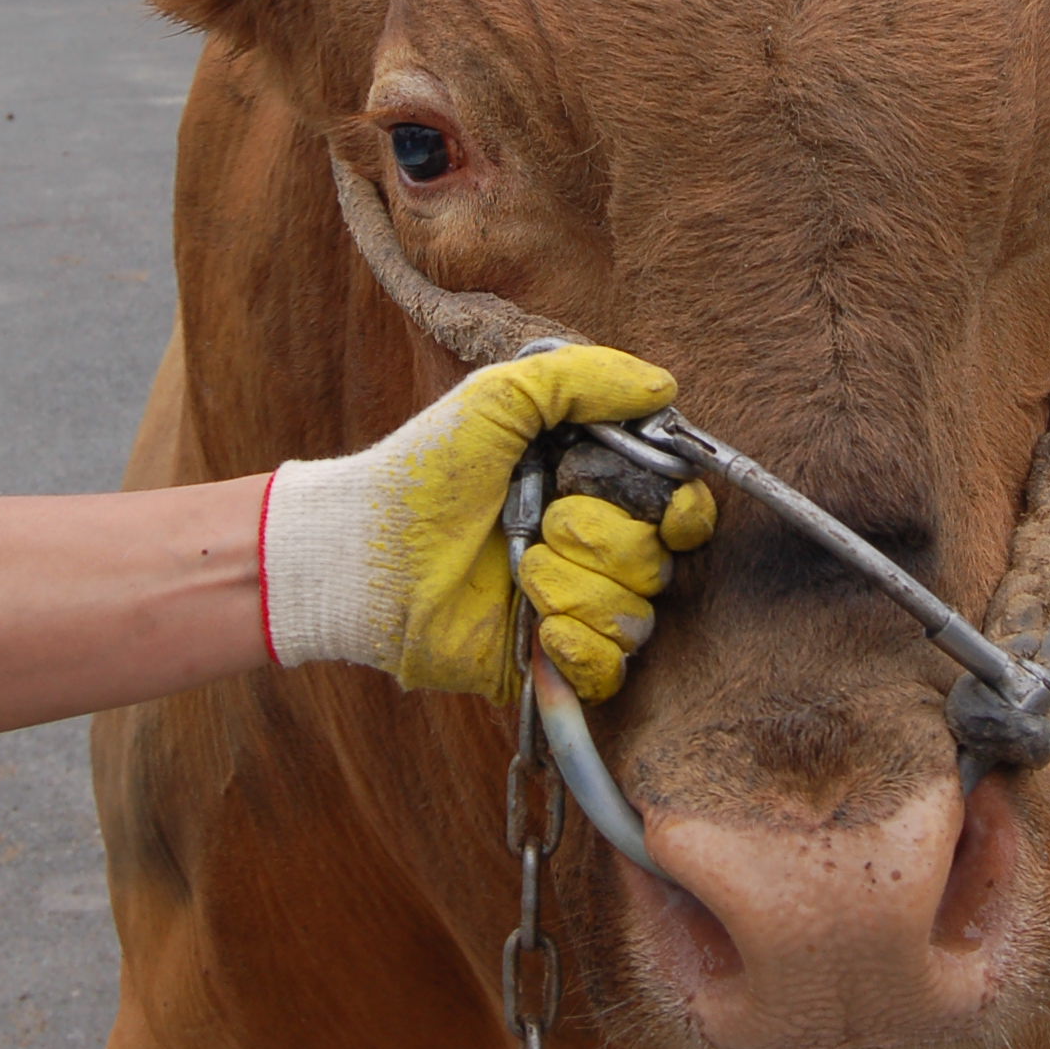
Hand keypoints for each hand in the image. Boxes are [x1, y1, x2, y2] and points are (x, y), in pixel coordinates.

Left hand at [259, 345, 716, 701]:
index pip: (680, 510)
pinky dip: (581, 649)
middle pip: (661, 562)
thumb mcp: (498, 398)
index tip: (671, 509)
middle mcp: (590, 550)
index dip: (686, 512)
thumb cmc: (423, 472)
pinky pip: (610, 671)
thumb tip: (663, 385)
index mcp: (590, 488)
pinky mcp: (550, 663)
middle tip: (549, 522)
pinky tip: (539, 627)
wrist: (363, 556)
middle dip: (607, 540)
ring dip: (580, 589)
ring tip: (522, 570)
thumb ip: (582, 378)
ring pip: (636, 616)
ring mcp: (571, 608)